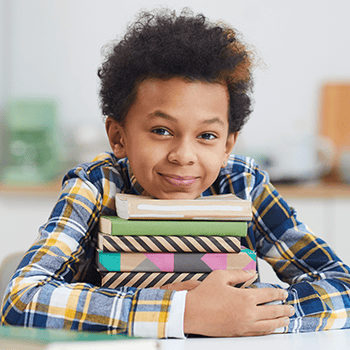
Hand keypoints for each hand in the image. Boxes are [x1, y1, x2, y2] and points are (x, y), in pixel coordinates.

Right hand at [167, 269, 293, 336]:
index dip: (278, 294)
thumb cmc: (204, 294)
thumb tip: (252, 273)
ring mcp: (244, 325)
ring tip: (286, 320)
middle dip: (284, 309)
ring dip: (279, 322)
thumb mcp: (220, 276)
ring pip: (268, 325)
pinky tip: (270, 328)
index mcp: (245, 297)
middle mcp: (248, 313)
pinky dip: (268, 330)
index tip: (285, 293)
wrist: (191, 313)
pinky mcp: (238, 333)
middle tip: (290, 308)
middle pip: (272, 312)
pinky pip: (258, 333)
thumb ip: (239, 274)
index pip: (268, 295)